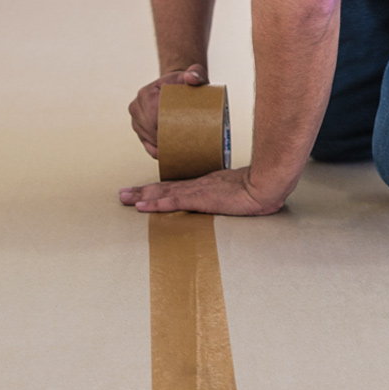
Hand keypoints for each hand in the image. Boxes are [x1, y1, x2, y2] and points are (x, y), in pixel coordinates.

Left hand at [119, 167, 287, 215]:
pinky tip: (144, 206)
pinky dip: (157, 203)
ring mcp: (198, 191)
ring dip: (142, 196)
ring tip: (124, 199)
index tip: (141, 191)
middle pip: (163, 187)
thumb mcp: (239, 192)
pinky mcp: (201, 198)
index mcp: (205, 184)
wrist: (266, 184)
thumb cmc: (259, 188)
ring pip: (163, 192)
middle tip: (122, 194)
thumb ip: (230, 195)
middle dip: (141, 191)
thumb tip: (230, 200)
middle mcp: (197, 185)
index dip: (157, 189)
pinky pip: (174, 201)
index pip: (176, 186)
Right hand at [128, 64, 208, 157]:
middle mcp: (137, 106)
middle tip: (185, 146)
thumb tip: (191, 78)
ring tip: (179, 149)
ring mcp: (136, 119)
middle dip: (165, 140)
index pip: (153, 117)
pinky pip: (146, 144)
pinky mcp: (138, 128)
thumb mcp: (195, 76)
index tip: (183, 136)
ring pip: (148, 139)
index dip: (166, 130)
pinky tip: (167, 154)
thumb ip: (197, 73)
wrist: (176, 86)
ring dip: (162, 146)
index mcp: (147, 93)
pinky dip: (156, 151)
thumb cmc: (187, 83)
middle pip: (149, 131)